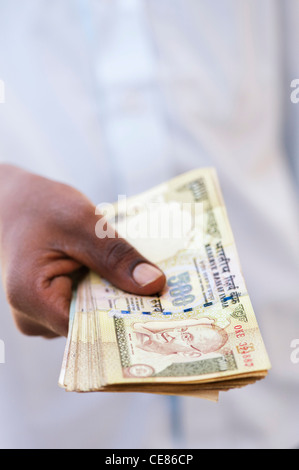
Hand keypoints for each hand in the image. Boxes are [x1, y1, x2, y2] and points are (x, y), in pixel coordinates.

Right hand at [0, 165, 165, 337]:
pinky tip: (123, 276)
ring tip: (147, 279)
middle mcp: (34, 318)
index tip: (166, 313)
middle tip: (171, 295)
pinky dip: (107, 291)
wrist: (16, 202)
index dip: (127, 321)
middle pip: (93, 325)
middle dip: (128, 308)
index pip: (89, 329)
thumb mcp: (82, 223)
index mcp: (32, 300)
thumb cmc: (40, 207)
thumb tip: (155, 284)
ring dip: (119, 298)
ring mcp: (43, 315)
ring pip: (93, 316)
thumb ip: (115, 256)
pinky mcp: (54, 305)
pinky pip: (88, 306)